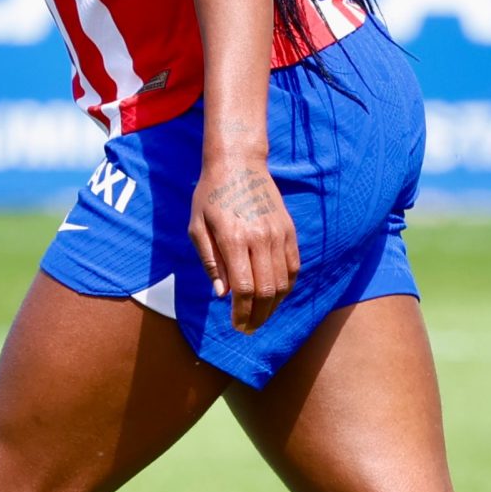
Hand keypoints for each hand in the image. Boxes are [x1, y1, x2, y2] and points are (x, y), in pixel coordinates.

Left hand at [189, 152, 297, 334]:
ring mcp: (278, 233)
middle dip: (258, 316)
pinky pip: (293, 266)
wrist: (238, 163)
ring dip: (274, 305)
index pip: (244, 288)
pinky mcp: (289, 229)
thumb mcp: (197, 227)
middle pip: (266, 290)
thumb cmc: (210, 195)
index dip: (242, 313)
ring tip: (262, 316)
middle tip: (249, 328)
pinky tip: (275, 295)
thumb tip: (222, 294)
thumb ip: (211, 262)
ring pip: (284, 281)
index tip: (237, 326)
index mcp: (234, 238)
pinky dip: (287, 286)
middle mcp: (260, 237)